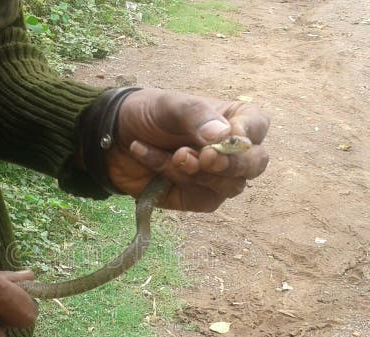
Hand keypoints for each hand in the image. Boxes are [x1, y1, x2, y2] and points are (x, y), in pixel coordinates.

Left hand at [106, 88, 269, 211]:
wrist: (113, 137)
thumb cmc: (149, 113)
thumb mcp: (170, 105)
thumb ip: (196, 116)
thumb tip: (223, 137)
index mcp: (235, 119)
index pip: (257, 126)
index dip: (246, 135)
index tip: (226, 137)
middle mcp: (233, 151)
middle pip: (254, 165)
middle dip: (231, 164)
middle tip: (204, 157)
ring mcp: (218, 178)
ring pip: (229, 186)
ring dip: (197, 172)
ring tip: (172, 155)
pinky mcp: (198, 198)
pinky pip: (199, 197)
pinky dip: (172, 178)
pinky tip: (148, 156)